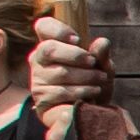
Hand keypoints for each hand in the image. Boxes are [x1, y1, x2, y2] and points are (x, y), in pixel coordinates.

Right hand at [26, 13, 110, 127]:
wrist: (93, 112)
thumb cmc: (95, 83)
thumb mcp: (102, 66)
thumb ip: (101, 53)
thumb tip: (102, 42)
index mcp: (52, 44)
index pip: (43, 26)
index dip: (58, 29)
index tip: (77, 39)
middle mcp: (39, 60)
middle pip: (48, 49)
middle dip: (75, 55)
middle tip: (92, 62)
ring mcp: (37, 80)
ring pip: (59, 72)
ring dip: (85, 76)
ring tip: (100, 79)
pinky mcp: (42, 99)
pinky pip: (61, 91)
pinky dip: (82, 91)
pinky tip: (93, 92)